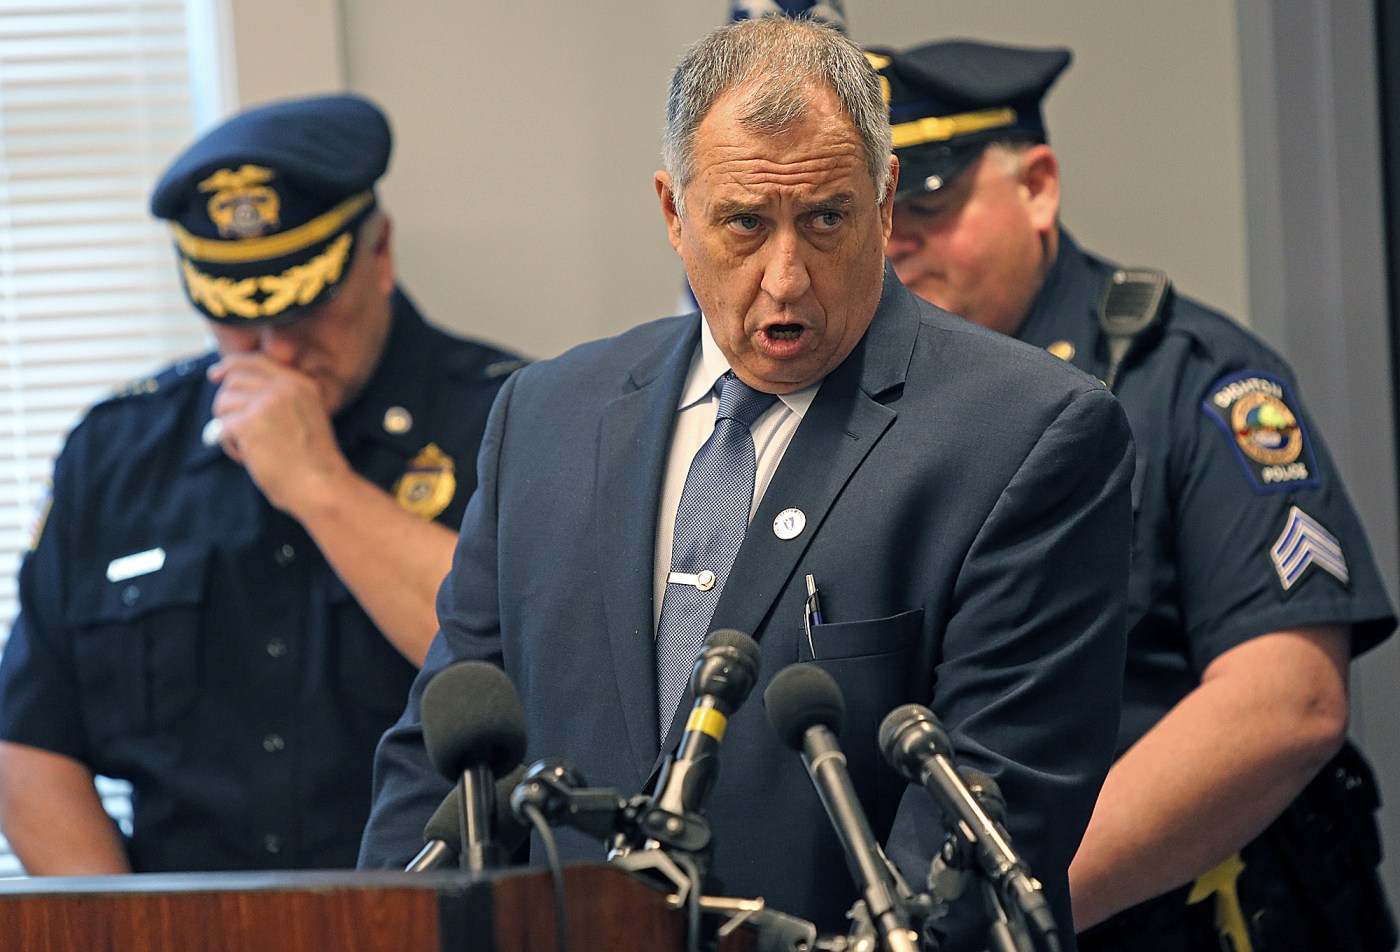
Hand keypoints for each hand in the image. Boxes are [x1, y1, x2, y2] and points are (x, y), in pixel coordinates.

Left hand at [207, 353, 352, 514]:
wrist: (321, 485)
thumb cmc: (313, 461)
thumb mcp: (307, 415)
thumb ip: (281, 397)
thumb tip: (234, 388)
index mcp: (300, 383)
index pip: (256, 361)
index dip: (231, 365)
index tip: (215, 375)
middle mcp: (284, 387)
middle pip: (234, 380)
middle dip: (228, 405)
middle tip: (239, 431)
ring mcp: (266, 403)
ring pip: (223, 403)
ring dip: (228, 427)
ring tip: (250, 448)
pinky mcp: (249, 423)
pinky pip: (221, 427)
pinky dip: (229, 445)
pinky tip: (248, 457)